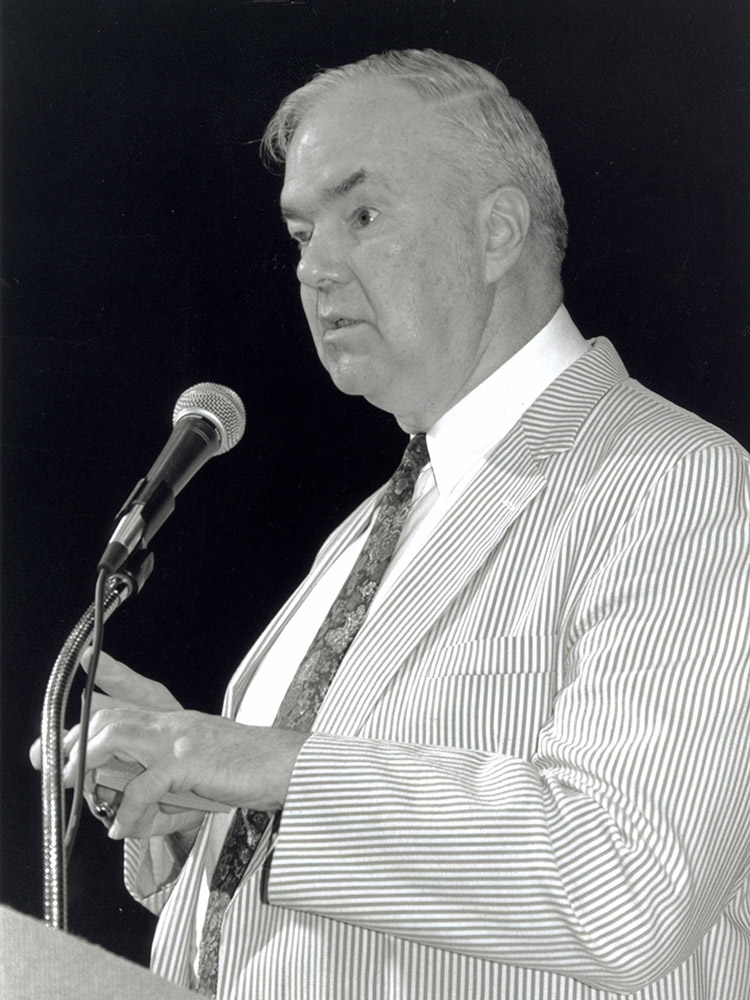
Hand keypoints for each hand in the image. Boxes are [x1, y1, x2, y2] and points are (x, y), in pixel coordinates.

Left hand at [36, 651, 308, 839]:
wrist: (286, 765)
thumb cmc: (245, 773)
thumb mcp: (194, 776)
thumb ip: (158, 786)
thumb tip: (120, 811)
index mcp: (172, 722)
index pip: (119, 704)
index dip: (84, 716)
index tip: (56, 742)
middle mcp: (170, 723)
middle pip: (106, 718)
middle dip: (73, 745)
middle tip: (63, 775)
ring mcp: (178, 738)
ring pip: (113, 737)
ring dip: (87, 765)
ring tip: (81, 792)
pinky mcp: (188, 761)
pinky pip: (144, 786)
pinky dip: (128, 812)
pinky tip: (125, 829)